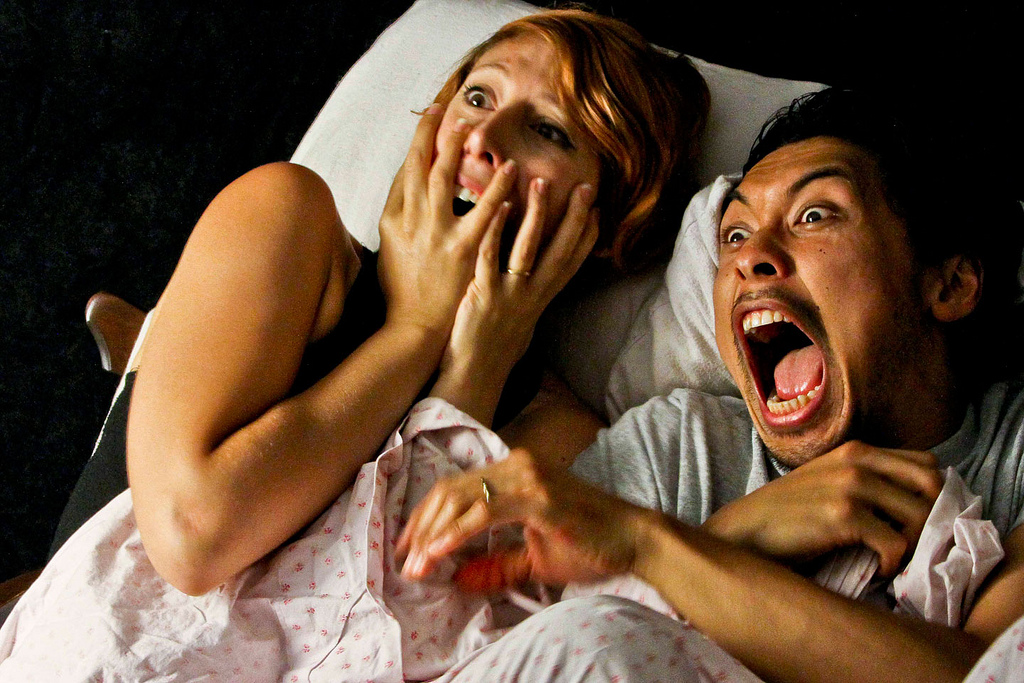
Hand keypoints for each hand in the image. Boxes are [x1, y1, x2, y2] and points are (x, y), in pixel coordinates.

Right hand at [377, 105, 517, 336]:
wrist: (412, 328)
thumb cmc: (402, 289)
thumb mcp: (390, 248)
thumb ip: (400, 214)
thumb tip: (409, 183)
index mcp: (393, 219)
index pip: (406, 169)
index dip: (421, 139)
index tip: (433, 115)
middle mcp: (411, 222)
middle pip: (423, 168)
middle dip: (437, 136)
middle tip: (454, 113)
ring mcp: (436, 236)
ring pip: (446, 183)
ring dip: (461, 153)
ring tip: (478, 132)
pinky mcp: (461, 253)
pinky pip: (481, 217)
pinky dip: (494, 194)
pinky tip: (510, 176)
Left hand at [396, 449, 643, 590]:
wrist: (635, 538)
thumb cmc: (590, 544)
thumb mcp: (535, 558)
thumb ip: (497, 565)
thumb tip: (458, 580)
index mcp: (514, 470)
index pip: (455, 487)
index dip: (425, 517)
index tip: (408, 548)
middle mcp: (517, 463)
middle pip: (450, 490)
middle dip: (420, 528)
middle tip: (405, 562)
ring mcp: (528, 476)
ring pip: (461, 498)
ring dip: (433, 535)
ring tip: (417, 565)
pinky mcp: (539, 496)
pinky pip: (485, 512)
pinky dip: (457, 533)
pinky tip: (440, 552)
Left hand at [431, 178, 597, 422]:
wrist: (474, 378)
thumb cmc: (493, 351)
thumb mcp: (521, 323)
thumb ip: (529, 299)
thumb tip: (534, 282)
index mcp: (541, 300)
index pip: (572, 263)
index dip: (587, 236)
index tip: (598, 209)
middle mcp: (532, 296)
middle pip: (560, 251)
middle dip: (573, 217)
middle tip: (584, 187)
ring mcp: (510, 295)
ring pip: (528, 249)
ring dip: (537, 214)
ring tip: (541, 182)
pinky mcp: (484, 296)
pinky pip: (491, 258)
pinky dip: (497, 232)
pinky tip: (500, 207)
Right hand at [704, 441, 943, 574]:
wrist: (745, 532)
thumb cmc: (788, 515)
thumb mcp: (828, 482)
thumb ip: (866, 480)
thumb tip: (917, 504)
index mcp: (857, 450)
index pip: (926, 463)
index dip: (932, 495)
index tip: (918, 522)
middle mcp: (857, 460)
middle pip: (933, 485)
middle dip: (933, 518)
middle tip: (913, 543)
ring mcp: (851, 485)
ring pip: (922, 516)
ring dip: (916, 545)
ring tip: (894, 558)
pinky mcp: (843, 515)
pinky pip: (897, 545)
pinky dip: (893, 565)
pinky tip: (877, 570)